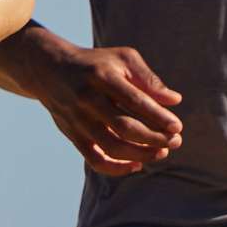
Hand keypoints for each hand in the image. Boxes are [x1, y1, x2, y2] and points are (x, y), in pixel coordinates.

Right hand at [35, 39, 183, 177]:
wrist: (50, 70)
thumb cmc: (96, 64)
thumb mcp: (122, 59)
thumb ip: (148, 79)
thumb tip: (175, 101)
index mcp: (102, 76)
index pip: (134, 100)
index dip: (158, 116)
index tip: (177, 126)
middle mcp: (87, 99)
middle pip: (124, 127)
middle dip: (154, 138)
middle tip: (176, 141)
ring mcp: (78, 119)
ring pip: (111, 146)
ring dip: (140, 154)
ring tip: (161, 152)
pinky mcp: (73, 135)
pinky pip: (95, 159)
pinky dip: (117, 167)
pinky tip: (137, 164)